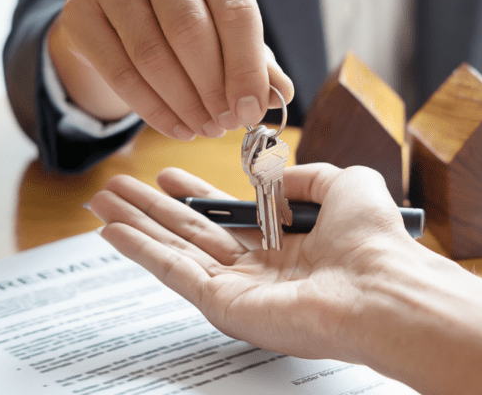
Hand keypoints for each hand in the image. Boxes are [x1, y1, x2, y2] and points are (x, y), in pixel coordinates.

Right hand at [48, 0, 293, 138]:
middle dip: (213, 87)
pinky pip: (120, 70)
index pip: (235, 9)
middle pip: (190, 30)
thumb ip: (257, 57)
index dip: (247, 67)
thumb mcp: (228, 23)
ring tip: (205, 128)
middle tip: (226, 123)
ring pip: (152, 53)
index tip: (252, 110)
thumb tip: (281, 94)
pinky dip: (153, 108)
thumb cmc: (190, 9)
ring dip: (184, 102)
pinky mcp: (79, 7)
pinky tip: (176, 127)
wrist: (120, 2)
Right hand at [87, 163, 417, 361]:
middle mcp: (261, 270)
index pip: (230, 217)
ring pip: (175, 250)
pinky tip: (112, 231)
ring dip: (135, 226)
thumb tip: (277, 177)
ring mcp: (240, 290)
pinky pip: (174, 273)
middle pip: (193, 233)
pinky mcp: (224, 307)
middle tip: (116, 188)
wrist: (381, 285)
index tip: (167, 174)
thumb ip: (308, 176)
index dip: (196, 194)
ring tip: (100, 202)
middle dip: (152, 209)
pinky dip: (140, 251)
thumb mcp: (346, 184)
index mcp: (289, 244)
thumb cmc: (375, 240)